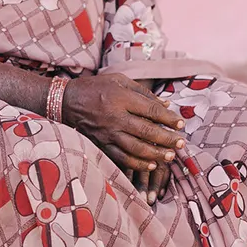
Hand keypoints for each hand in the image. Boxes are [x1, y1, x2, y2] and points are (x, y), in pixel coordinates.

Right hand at [63, 73, 184, 202]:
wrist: (65, 102)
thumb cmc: (95, 88)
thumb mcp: (119, 81)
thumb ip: (143, 92)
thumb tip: (166, 104)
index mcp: (120, 99)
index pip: (151, 110)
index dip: (168, 118)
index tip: (180, 123)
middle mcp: (115, 118)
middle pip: (147, 131)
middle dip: (167, 139)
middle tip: (181, 143)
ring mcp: (107, 134)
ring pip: (137, 149)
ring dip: (156, 154)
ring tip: (171, 156)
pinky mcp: (100, 145)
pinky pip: (122, 158)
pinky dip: (138, 164)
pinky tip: (151, 165)